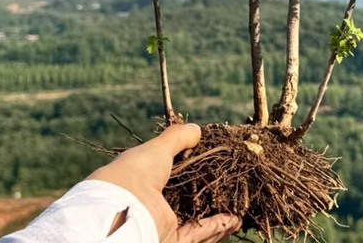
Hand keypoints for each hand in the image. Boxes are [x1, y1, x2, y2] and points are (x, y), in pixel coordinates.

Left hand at [88, 123, 239, 242]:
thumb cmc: (137, 171)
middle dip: (209, 197)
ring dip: (218, 216)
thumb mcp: (159, 148)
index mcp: (147, 179)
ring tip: (238, 210)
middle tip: (230, 191)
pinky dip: (217, 227)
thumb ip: (178, 138)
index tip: (215, 166)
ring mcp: (163, 223)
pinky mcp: (172, 240)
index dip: (195, 171)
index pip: (174, 175)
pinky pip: (198, 234)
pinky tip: (234, 220)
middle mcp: (155, 203)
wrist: (124, 208)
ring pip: (196, 220)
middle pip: (188, 200)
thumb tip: (197, 130)